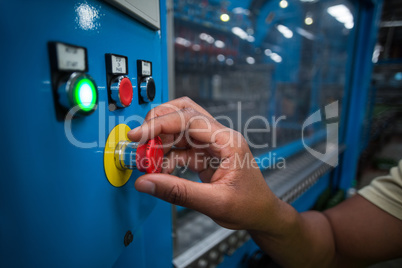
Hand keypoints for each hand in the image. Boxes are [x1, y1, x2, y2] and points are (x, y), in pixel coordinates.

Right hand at [128, 97, 279, 230]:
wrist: (262, 214)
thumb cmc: (250, 206)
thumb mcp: (215, 202)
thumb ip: (179, 192)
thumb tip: (146, 182)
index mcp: (228, 141)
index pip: (189, 119)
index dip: (160, 124)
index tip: (138, 135)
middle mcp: (219, 137)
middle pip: (183, 113)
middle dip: (158, 123)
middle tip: (140, 140)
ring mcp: (212, 145)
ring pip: (179, 130)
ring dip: (160, 142)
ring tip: (147, 160)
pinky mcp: (205, 155)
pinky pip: (180, 149)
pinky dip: (166, 157)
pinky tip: (160, 170)